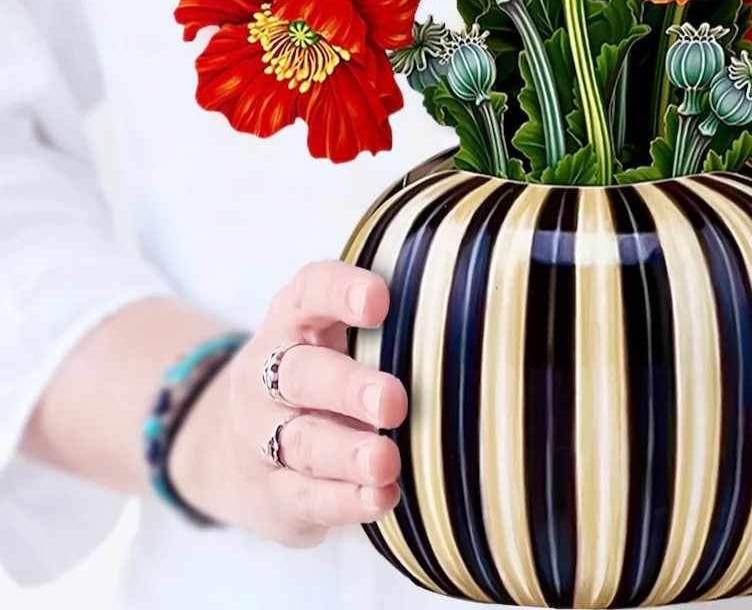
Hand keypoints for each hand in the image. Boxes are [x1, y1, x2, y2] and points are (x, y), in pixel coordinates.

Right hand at [169, 261, 406, 545]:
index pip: (310, 292)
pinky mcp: (271, 490)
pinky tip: (380, 497)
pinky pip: (303, 497)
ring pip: (301, 441)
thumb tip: (474, 309)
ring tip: (386, 461)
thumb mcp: (335, 333)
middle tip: (394, 401)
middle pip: (301, 375)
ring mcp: (261, 435)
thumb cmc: (321, 370)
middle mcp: (267, 374)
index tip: (379, 301)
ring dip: (346, 453)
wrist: (236, 441)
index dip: (340, 292)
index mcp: (293, 320)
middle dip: (348, 388)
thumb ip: (388, 320)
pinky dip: (343, 500)